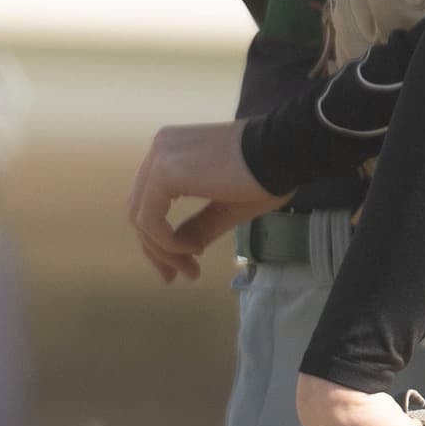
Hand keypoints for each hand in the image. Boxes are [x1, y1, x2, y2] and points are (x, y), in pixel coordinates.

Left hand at [124, 120, 284, 281]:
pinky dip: (166, 242)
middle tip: (178, 276)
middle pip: (140, 210)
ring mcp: (158, 158)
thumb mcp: (225, 207)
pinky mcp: (164, 172)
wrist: (285, 151)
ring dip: (163, 250)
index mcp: (171, 152)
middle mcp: (159, 149)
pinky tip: (192, 250)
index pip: (149, 201)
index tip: (182, 265)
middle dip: (157, 249)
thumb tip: (182, 251)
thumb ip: (198, 227)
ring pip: (141, 217)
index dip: (159, 237)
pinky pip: (150, 219)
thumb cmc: (265, 175)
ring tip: (190, 269)